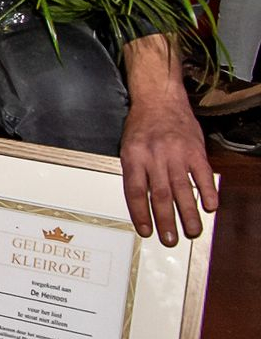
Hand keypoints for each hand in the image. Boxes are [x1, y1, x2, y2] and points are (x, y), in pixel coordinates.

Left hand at [119, 95, 215, 245]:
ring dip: (188, 213)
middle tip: (171, 239)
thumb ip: (135, 172)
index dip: (141, 214)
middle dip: (166, 221)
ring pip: (182, 189)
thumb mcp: (128, 147)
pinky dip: (207, 192)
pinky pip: (202, 175)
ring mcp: (176, 153)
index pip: (135, 193)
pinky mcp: (195, 150)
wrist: (159, 98)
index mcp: (133, 158)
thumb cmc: (141, 126)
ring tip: (192, 231)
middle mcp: (154, 157)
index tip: (146, 232)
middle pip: (160, 195)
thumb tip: (142, 203)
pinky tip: (210, 207)